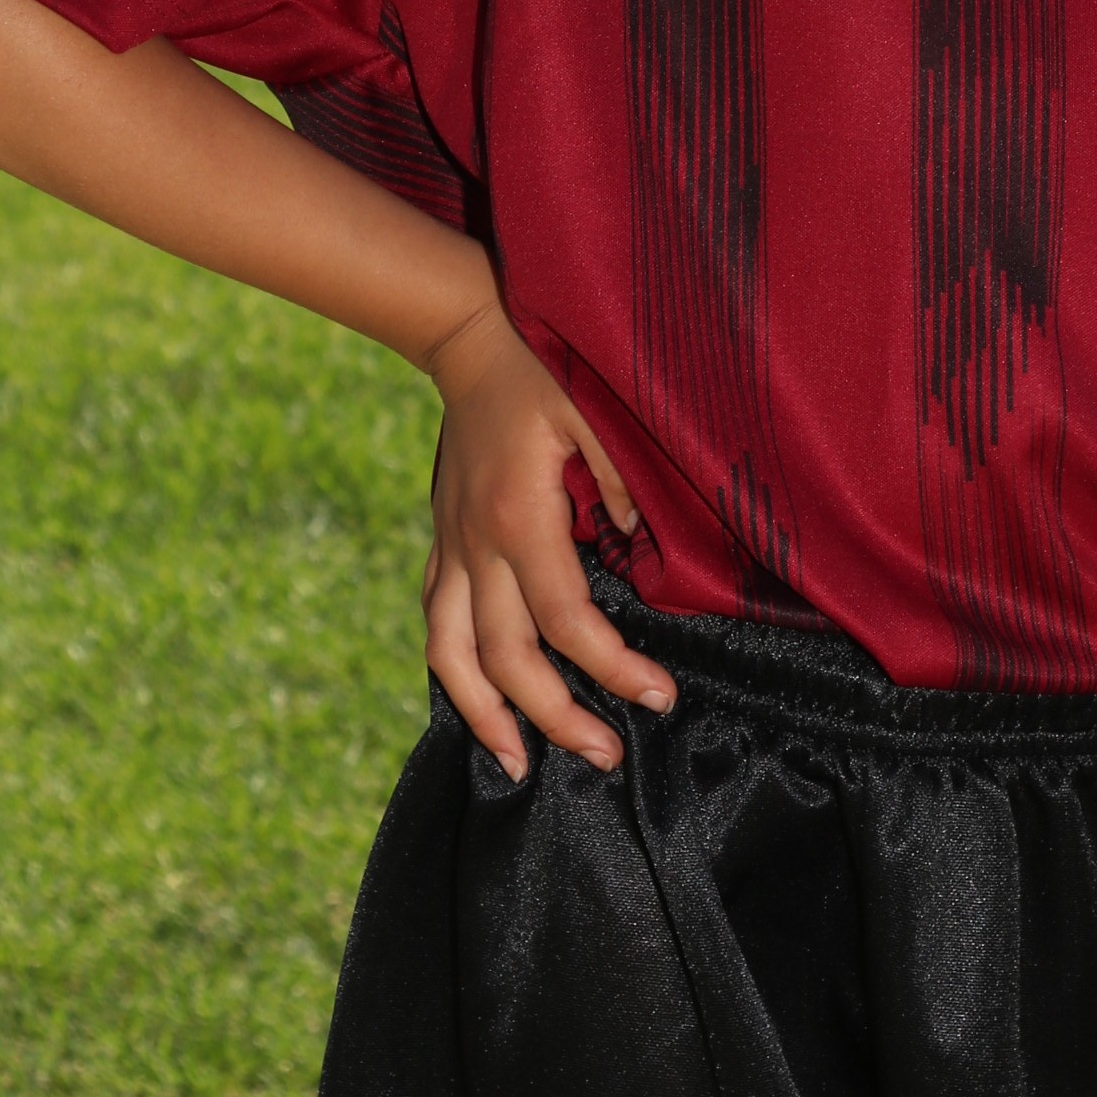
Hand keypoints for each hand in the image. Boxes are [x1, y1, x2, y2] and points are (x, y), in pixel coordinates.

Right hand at [420, 303, 674, 780]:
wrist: (469, 331)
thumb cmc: (543, 364)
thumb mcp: (597, 407)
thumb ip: (621, 480)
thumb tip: (639, 549)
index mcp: (520, 517)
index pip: (566, 621)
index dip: (613, 669)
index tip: (660, 698)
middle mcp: (476, 543)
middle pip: (506, 658)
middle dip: (556, 717)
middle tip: (607, 756)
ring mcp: (451, 544)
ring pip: (449, 654)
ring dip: (483, 716)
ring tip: (519, 765)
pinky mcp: (442, 538)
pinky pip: (436, 619)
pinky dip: (454, 669)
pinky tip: (479, 699)